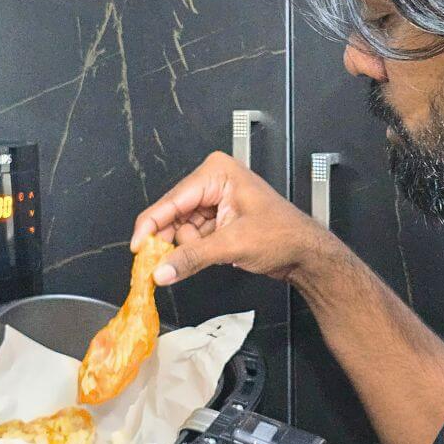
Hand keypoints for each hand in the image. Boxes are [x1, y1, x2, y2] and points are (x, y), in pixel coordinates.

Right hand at [130, 151, 325, 284]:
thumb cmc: (283, 234)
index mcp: (217, 173)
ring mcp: (215, 201)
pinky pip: (192, 237)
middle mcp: (213, 182)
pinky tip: (198, 260)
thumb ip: (192, 258)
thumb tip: (161, 270)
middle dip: (170, 241)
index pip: (172, 199)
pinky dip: (192, 252)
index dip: (150, 225)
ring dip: (185, 249)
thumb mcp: (232, 245)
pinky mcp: (218, 220)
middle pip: (173, 214)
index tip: (137, 247)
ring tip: (203, 257)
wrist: (305, 252)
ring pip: (180, 228)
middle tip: (156, 266)